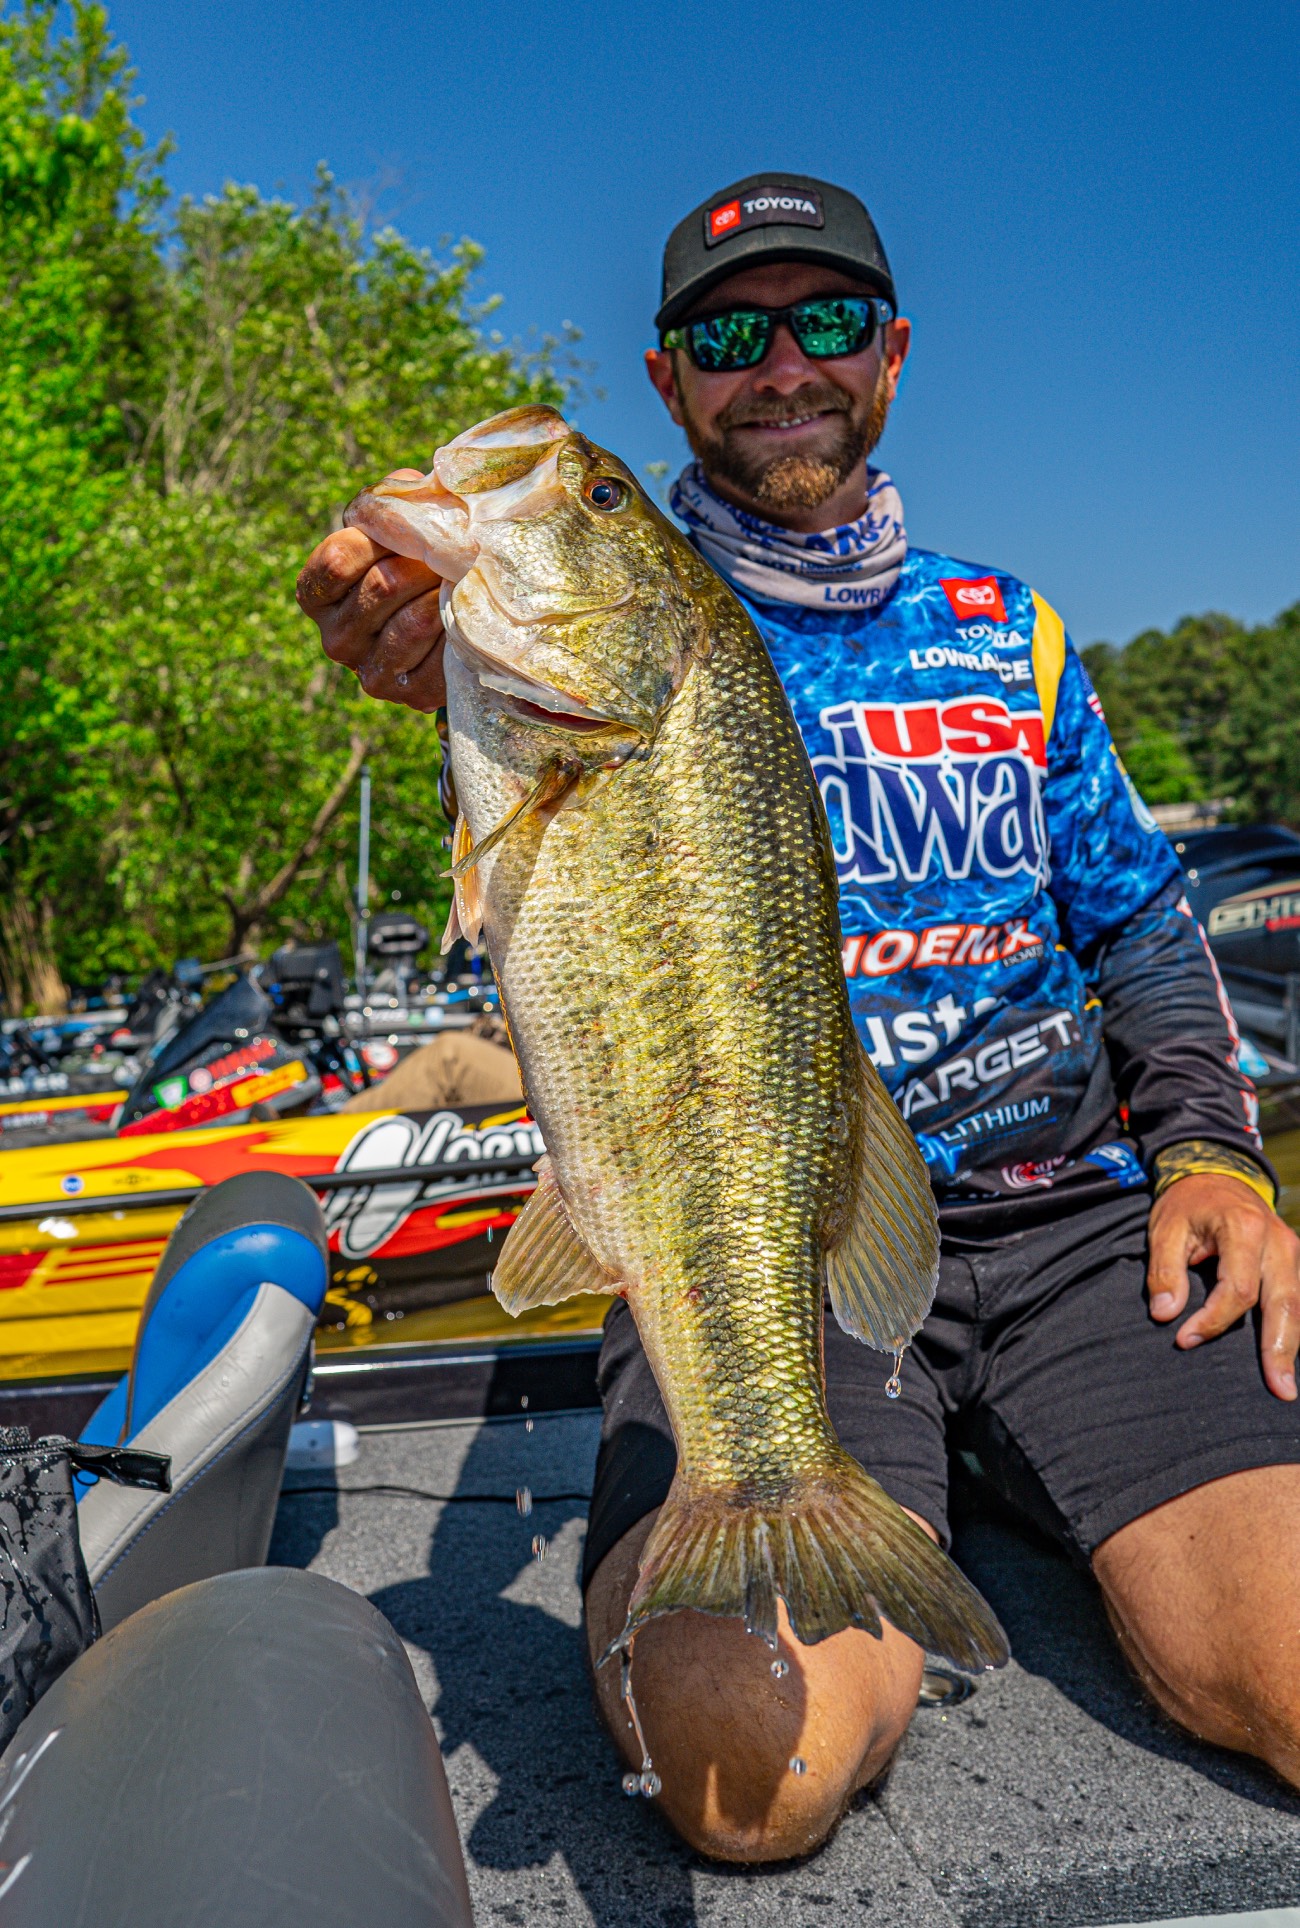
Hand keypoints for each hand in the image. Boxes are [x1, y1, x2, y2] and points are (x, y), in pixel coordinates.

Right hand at [295, 473, 443, 711]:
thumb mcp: (397, 525)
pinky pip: (439, 654)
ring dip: (448, 593)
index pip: (338, 559)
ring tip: (464, 577)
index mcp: (317, 595)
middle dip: (428, 562)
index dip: (382, 537)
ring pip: (413, 621)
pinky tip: (467, 614)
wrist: (452, 623)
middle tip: (457, 550)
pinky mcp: (409, 694)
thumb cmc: (417, 560)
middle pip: (383, 587)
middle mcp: (335, 639)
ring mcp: (370, 672)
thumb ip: (394, 503)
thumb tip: (416, 488)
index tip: (413, 530)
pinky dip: (460, 628)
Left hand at [1147, 1173, 1299, 1399]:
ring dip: (1292, 1345)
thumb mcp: (1164, 1228)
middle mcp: (1277, 1241)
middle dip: (1279, 1348)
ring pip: (1299, 1305)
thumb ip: (1164, 1270)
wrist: (1215, 1175)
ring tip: (1286, 1385)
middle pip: (1283, 1302)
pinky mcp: (1294, 1261)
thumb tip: (1165, 1314)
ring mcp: (1292, 1251)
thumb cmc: (1187, 1204)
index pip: (1237, 1289)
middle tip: (1278, 1389)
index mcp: (1244, 1229)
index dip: (1213, 1320)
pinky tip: (1288, 1357)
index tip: (1184, 1338)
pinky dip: (1294, 1328)